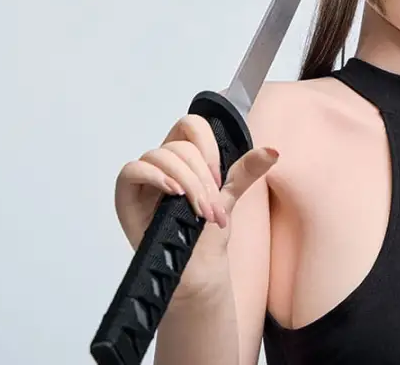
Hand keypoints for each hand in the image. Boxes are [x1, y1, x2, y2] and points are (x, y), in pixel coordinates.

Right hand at [114, 114, 277, 299]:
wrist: (196, 273)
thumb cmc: (206, 237)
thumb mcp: (229, 198)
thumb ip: (246, 171)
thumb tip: (272, 151)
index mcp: (184, 159)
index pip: (191, 126)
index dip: (207, 147)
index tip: (219, 178)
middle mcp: (162, 166)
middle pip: (178, 145)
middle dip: (200, 177)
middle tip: (211, 207)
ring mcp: (143, 180)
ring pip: (159, 155)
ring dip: (186, 182)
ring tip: (198, 210)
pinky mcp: (126, 196)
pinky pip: (131, 170)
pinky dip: (154, 176)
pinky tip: (173, 192)